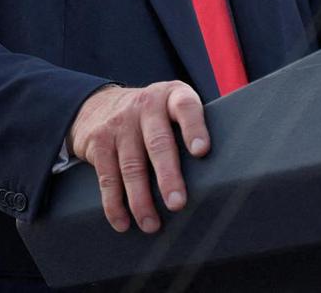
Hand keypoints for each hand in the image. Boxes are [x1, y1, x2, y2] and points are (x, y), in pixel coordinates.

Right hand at [67, 81, 209, 233]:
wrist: (99, 104)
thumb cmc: (153, 117)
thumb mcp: (171, 108)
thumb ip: (191, 129)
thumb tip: (222, 173)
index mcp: (171, 97)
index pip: (186, 107)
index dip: (194, 128)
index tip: (201, 152)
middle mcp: (145, 106)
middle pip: (158, 142)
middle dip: (168, 175)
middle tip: (177, 203)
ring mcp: (120, 123)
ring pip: (131, 165)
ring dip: (141, 199)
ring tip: (151, 224)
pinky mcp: (98, 142)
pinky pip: (107, 176)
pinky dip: (114, 203)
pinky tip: (123, 221)